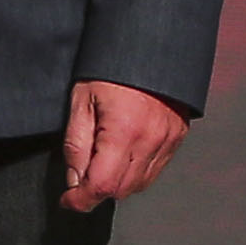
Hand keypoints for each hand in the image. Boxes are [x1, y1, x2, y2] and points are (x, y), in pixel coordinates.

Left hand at [60, 77, 186, 210]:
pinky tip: (123, 156)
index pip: (102, 186)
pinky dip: (137, 172)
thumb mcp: (81, 101)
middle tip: (80, 178)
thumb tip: (74, 181)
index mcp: (123, 131)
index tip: (68, 201)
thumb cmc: (109, 68)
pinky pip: (156, 169)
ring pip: (140, 184)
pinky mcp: (178, 136)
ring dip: (118, 183)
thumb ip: (76, 146)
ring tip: (101, 163)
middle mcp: (150, 140)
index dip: (81, 200)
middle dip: (97, 191)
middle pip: (121, 190)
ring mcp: (168, 140)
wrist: (150, 43)